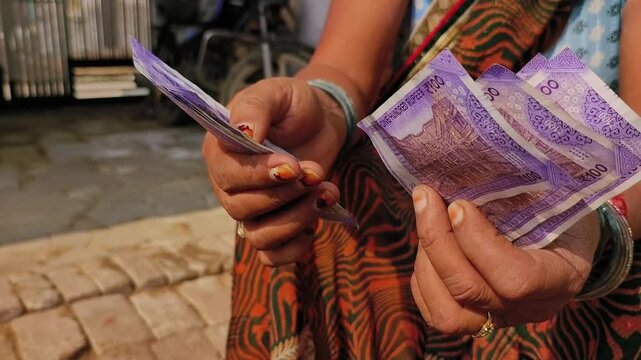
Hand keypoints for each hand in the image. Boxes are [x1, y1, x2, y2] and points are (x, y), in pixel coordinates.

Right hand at [202, 78, 346, 265]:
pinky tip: (316, 222)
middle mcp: (229, 186)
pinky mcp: (274, 227)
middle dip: (286, 194)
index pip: (227, 175)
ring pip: (259, 236)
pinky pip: (272, 256)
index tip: (294, 166)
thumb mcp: (276, 93)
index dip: (259, 175)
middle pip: (242, 208)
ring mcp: (250, 211)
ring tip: (327, 192)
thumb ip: (256, 107)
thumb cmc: (294, 105)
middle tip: (316, 173)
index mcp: (221, 152)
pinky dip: (295, 248)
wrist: (321, 122)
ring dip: (297, 219)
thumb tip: (245, 132)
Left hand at [409, 185, 599, 334]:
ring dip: (425, 259)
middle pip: (468, 289)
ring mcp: (500, 318)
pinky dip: (422, 277)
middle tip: (425, 196)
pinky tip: (427, 244)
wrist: (566, 243)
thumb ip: (523, 194)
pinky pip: (436, 312)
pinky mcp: (474, 320)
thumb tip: (471, 166)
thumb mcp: (556, 199)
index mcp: (559, 277)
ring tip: (426, 218)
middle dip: (437, 239)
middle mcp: (529, 308)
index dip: (478, 243)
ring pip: (446, 311)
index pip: (515, 279)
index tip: (459, 204)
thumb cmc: (560, 211)